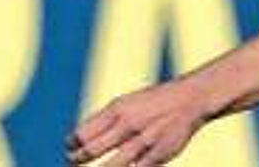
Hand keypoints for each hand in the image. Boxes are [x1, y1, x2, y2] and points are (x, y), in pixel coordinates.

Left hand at [66, 79, 209, 166]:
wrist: (190, 98)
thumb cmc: (154, 102)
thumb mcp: (127, 103)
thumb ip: (105, 120)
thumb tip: (78, 139)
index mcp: (118, 109)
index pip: (84, 132)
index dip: (72, 143)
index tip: (69, 147)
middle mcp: (128, 124)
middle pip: (93, 150)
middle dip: (78, 159)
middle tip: (72, 161)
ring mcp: (144, 141)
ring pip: (113, 166)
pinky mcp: (158, 154)